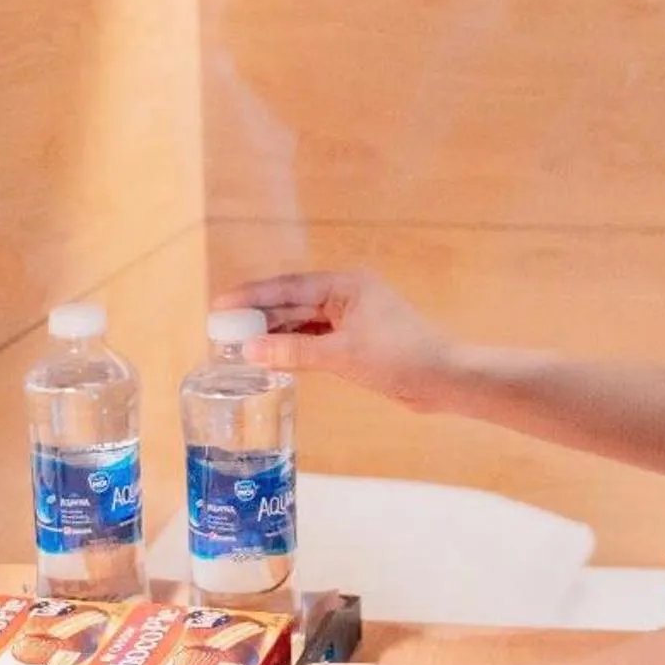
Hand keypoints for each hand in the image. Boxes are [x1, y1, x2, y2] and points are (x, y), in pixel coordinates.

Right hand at [212, 270, 456, 412]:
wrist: (444, 378)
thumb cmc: (399, 357)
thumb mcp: (341, 354)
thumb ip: (294, 351)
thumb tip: (250, 350)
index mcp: (346, 285)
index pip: (288, 287)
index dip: (252, 296)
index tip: (220, 304)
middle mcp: (347, 295)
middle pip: (293, 302)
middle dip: (259, 316)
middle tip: (221, 330)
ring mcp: (353, 318)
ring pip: (303, 323)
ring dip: (275, 334)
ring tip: (239, 346)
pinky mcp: (357, 341)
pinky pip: (316, 339)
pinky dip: (294, 347)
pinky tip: (272, 358)